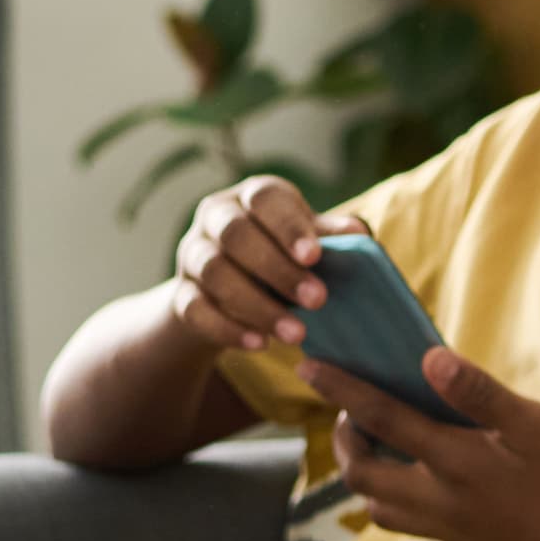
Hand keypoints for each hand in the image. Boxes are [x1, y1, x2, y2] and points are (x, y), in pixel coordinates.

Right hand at [167, 175, 365, 353]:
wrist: (227, 292)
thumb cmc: (282, 256)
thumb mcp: (306, 244)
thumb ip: (329, 238)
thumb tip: (359, 235)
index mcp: (251, 196)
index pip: (265, 199)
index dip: (288, 226)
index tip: (314, 256)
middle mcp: (216, 218)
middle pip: (237, 236)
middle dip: (279, 270)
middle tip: (319, 300)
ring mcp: (192, 255)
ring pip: (216, 274)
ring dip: (258, 306)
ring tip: (297, 334)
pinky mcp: (180, 294)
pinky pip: (196, 310)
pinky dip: (228, 329)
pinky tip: (260, 344)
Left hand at [300, 347, 539, 540]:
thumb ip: (481, 394)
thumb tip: (429, 358)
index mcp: (456, 462)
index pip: (382, 418)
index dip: (342, 389)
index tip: (310, 365)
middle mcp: (440, 499)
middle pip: (362, 474)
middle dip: (344, 440)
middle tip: (352, 411)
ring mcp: (449, 527)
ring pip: (378, 505)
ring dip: (365, 472)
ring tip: (379, 444)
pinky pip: (406, 522)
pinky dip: (393, 497)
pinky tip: (419, 480)